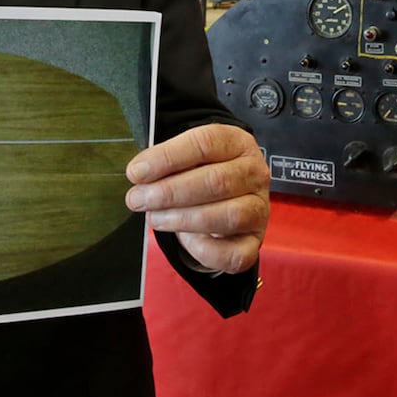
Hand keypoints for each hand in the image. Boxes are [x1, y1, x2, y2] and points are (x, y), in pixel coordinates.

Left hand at [125, 122, 267, 274]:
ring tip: (155, 218)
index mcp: (238, 144)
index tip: (137, 172)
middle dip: (170, 192)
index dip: (168, 158)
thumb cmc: (202, 174)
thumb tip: (139, 173)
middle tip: (138, 199)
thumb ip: (165, 162)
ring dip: (183, 219)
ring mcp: (259, 209)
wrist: (230, 198)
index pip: (206, 143)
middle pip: (217, 181)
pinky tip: (184, 240)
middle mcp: (255, 174)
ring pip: (228, 216)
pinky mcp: (254, 242)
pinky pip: (234, 253)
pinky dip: (205, 250)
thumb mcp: (186, 158)